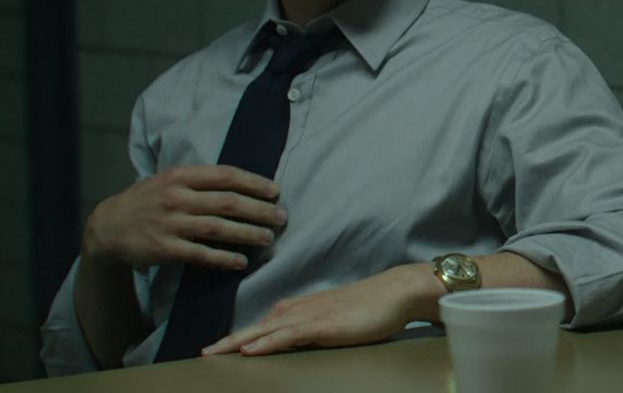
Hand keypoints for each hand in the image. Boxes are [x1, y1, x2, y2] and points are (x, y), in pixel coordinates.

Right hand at [82, 165, 287, 270]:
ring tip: (268, 238)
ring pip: (218, 228)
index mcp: (181, 175)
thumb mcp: (170, 179)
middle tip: (281, 217)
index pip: (225, 175)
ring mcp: (171, 224)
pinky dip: (223, 258)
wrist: (108, 225)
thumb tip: (243, 184)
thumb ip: (201, 180)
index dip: (253, 182)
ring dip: (247, 233)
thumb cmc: (148, 199)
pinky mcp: (165, 249)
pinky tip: (240, 261)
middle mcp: (177, 197)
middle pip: (227, 202)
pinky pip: (201, 254)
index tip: (275, 190)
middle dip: (258, 210)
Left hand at [202, 263, 440, 355]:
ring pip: (267, 330)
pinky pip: (289, 336)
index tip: (220, 346)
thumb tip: (300, 336)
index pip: (265, 323)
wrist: (395, 292)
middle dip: (230, 340)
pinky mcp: (324, 326)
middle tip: (204, 353)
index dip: (242, 334)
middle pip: (258, 326)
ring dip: (239, 342)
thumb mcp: (338, 317)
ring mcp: (312, 316)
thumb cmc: (371, 307)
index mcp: (305, 308)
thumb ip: (317, 325)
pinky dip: (267, 343)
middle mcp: (302, 309)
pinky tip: (250, 350)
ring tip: (215, 353)